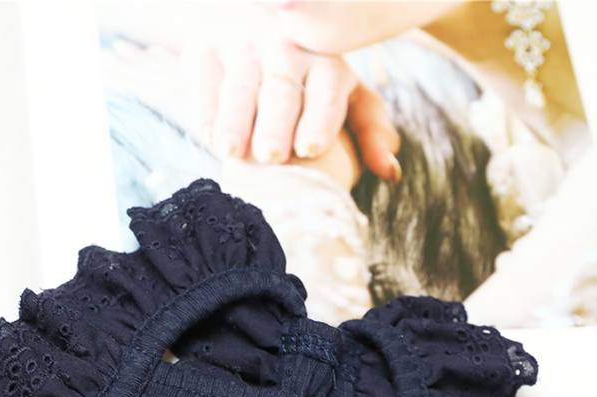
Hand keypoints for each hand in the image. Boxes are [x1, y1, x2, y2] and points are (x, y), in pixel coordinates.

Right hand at [186, 37, 400, 182]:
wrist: (246, 22)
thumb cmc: (307, 79)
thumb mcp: (345, 94)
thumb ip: (370, 129)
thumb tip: (391, 172)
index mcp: (326, 61)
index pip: (326, 89)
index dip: (319, 118)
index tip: (310, 149)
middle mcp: (287, 49)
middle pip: (282, 90)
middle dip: (276, 123)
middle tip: (272, 156)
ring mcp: (245, 46)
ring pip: (241, 86)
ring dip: (236, 119)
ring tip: (231, 151)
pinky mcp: (206, 47)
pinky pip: (206, 78)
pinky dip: (205, 106)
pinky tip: (208, 133)